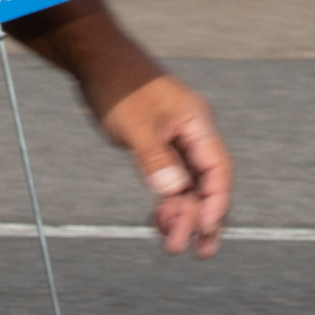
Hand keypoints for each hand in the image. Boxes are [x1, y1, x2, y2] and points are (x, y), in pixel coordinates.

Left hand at [96, 72, 231, 255]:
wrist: (98, 60)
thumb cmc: (119, 86)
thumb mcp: (134, 125)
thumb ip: (154, 158)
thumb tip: (173, 191)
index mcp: (197, 124)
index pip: (217, 169)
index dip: (217, 201)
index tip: (206, 229)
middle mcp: (192, 133)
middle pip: (206, 183)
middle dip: (203, 219)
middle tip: (199, 254)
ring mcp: (176, 140)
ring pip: (188, 185)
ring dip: (183, 215)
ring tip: (173, 246)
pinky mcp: (159, 145)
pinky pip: (171, 179)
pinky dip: (167, 200)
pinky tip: (157, 219)